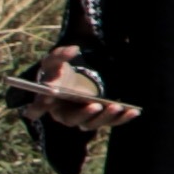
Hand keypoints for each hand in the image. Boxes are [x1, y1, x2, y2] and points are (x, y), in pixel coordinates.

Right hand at [11, 48, 128, 136]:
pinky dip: (122, 118)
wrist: (71, 81)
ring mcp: (81, 119)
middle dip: (84, 114)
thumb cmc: (59, 72)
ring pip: (92, 123)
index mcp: (46, 102)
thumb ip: (59, 55)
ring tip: (119, 107)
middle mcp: (63, 115)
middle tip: (96, 105)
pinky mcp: (98, 118)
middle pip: (71, 119)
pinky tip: (135, 111)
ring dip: (106, 117)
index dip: (39, 106)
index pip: (39, 107)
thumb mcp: (55, 61)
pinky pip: (110, 122)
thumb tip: (72, 50)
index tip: (47, 99)